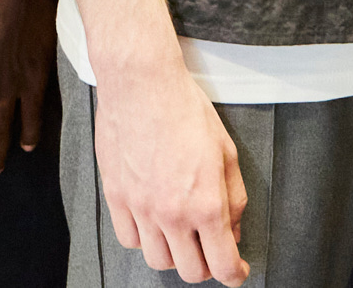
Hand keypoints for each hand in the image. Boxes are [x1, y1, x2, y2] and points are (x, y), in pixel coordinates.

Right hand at [93, 56, 249, 283]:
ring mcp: (140, 207)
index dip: (235, 274)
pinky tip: (151, 221)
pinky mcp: (116, 195)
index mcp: (206, 205)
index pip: (223, 266)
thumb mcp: (226, 152)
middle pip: (189, 271)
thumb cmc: (184, 109)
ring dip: (173, 253)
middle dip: (206, 265)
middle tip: (208, 248)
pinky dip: (143, 238)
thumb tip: (232, 229)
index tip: (237, 269)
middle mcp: (172, 213)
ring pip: (157, 260)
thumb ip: (233, 198)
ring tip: (178, 233)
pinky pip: (128, 238)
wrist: (142, 84)